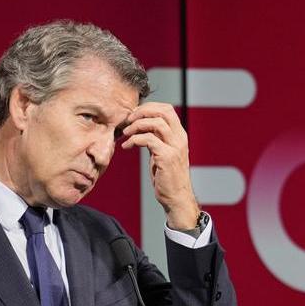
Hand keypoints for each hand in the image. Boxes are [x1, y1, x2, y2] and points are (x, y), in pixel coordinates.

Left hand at [120, 101, 201, 228]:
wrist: (176, 197)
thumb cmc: (167, 177)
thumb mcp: (162, 152)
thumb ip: (156, 138)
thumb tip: (140, 126)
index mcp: (179, 135)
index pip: (167, 109)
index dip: (148, 108)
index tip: (134, 115)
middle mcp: (180, 139)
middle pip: (163, 111)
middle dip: (142, 111)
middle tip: (128, 120)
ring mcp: (175, 148)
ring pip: (156, 123)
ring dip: (136, 125)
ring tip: (125, 133)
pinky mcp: (167, 157)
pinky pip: (148, 140)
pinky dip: (134, 140)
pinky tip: (126, 147)